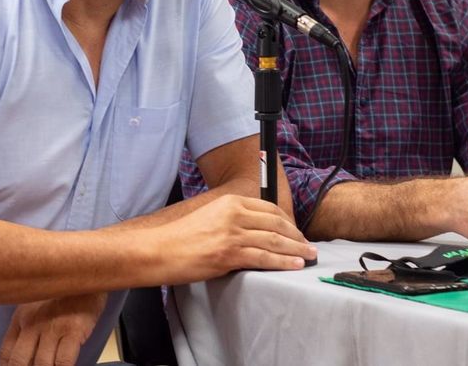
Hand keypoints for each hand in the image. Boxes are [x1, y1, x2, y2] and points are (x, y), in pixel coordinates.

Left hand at [0, 292, 106, 365]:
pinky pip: (63, 361)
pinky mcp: (73, 330)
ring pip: (41, 365)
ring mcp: (52, 327)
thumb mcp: (35, 301)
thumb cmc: (62, 289)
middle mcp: (32, 323)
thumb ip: (25, 324)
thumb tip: (24, 352)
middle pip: (19, 362)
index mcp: (20, 317)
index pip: (6, 353)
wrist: (86, 271)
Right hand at [155, 194, 315, 282]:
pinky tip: (294, 265)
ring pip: (274, 241)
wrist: (158, 250)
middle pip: (276, 224)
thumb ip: (232, 220)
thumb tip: (255, 234)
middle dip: (296, 236)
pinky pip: (264, 258)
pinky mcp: (229, 253)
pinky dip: (283, 262)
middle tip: (308, 246)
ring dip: (296, 250)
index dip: (288, 222)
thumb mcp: (210, 218)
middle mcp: (234, 214)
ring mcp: (232, 233)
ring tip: (308, 256)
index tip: (296, 232)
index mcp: (229, 202)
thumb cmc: (181, 238)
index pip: (269, 209)